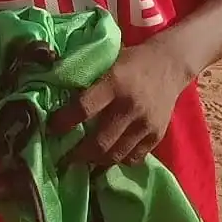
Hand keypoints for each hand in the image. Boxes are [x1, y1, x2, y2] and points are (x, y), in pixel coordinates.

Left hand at [50, 39, 188, 168]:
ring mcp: (145, 124)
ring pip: (115, 155)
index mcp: (115, 82)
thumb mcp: (109, 61)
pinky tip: (108, 155)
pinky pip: (133, 157)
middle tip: (63, 158)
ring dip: (96, 161)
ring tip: (83, 160)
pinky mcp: (157, 135)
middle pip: (99, 141)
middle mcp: (130, 106)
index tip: (50, 130)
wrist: (171, 63)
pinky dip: (118, 159)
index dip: (64, 122)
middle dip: (77, 154)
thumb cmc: (133, 60)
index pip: (84, 108)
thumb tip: (59, 94)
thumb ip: (90, 80)